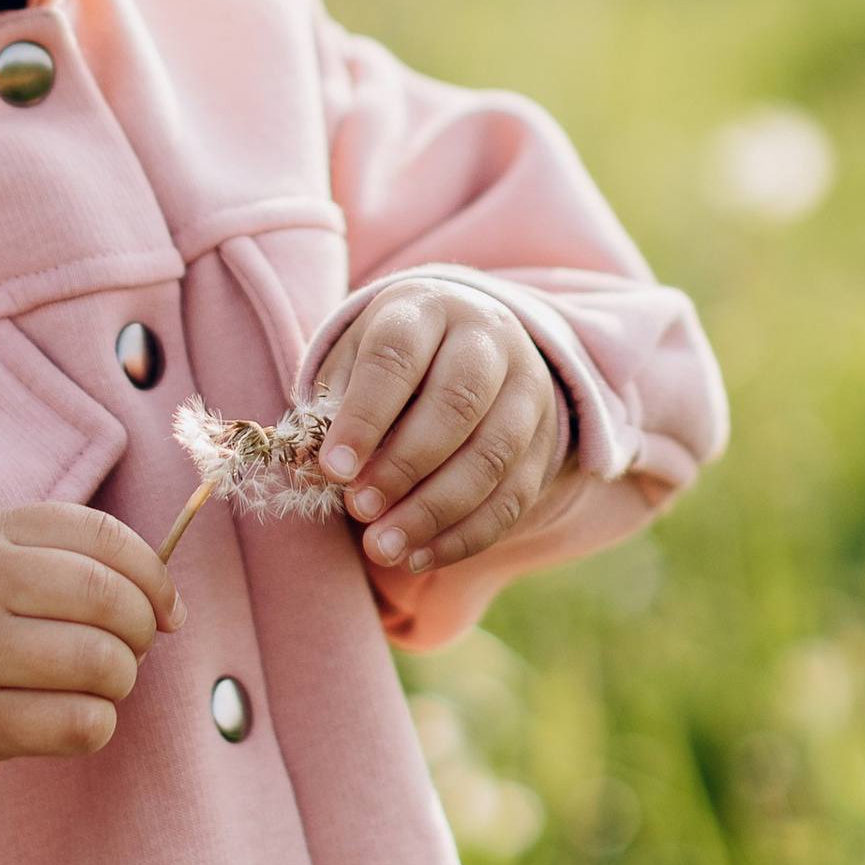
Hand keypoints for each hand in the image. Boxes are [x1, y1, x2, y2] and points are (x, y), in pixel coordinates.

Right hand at [0, 505, 181, 771]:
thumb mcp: (0, 549)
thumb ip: (81, 555)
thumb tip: (170, 607)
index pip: (103, 537)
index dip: (154, 574)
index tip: (167, 607)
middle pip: (106, 599)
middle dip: (142, 627)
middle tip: (132, 645)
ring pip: (99, 663)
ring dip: (122, 677)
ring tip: (101, 679)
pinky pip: (77, 725)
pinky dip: (99, 722)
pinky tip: (78, 713)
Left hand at [314, 279, 568, 578]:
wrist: (470, 342)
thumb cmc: (393, 361)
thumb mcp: (356, 357)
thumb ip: (335, 406)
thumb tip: (318, 471)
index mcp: (428, 308)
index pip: (397, 357)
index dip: (364, 416)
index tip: (333, 470)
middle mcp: (488, 339)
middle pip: (456, 404)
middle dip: (403, 466)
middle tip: (358, 509)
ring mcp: (527, 388)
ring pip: (493, 454)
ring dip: (435, 510)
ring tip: (383, 546)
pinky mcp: (546, 438)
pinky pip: (516, 494)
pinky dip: (466, 534)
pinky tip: (420, 556)